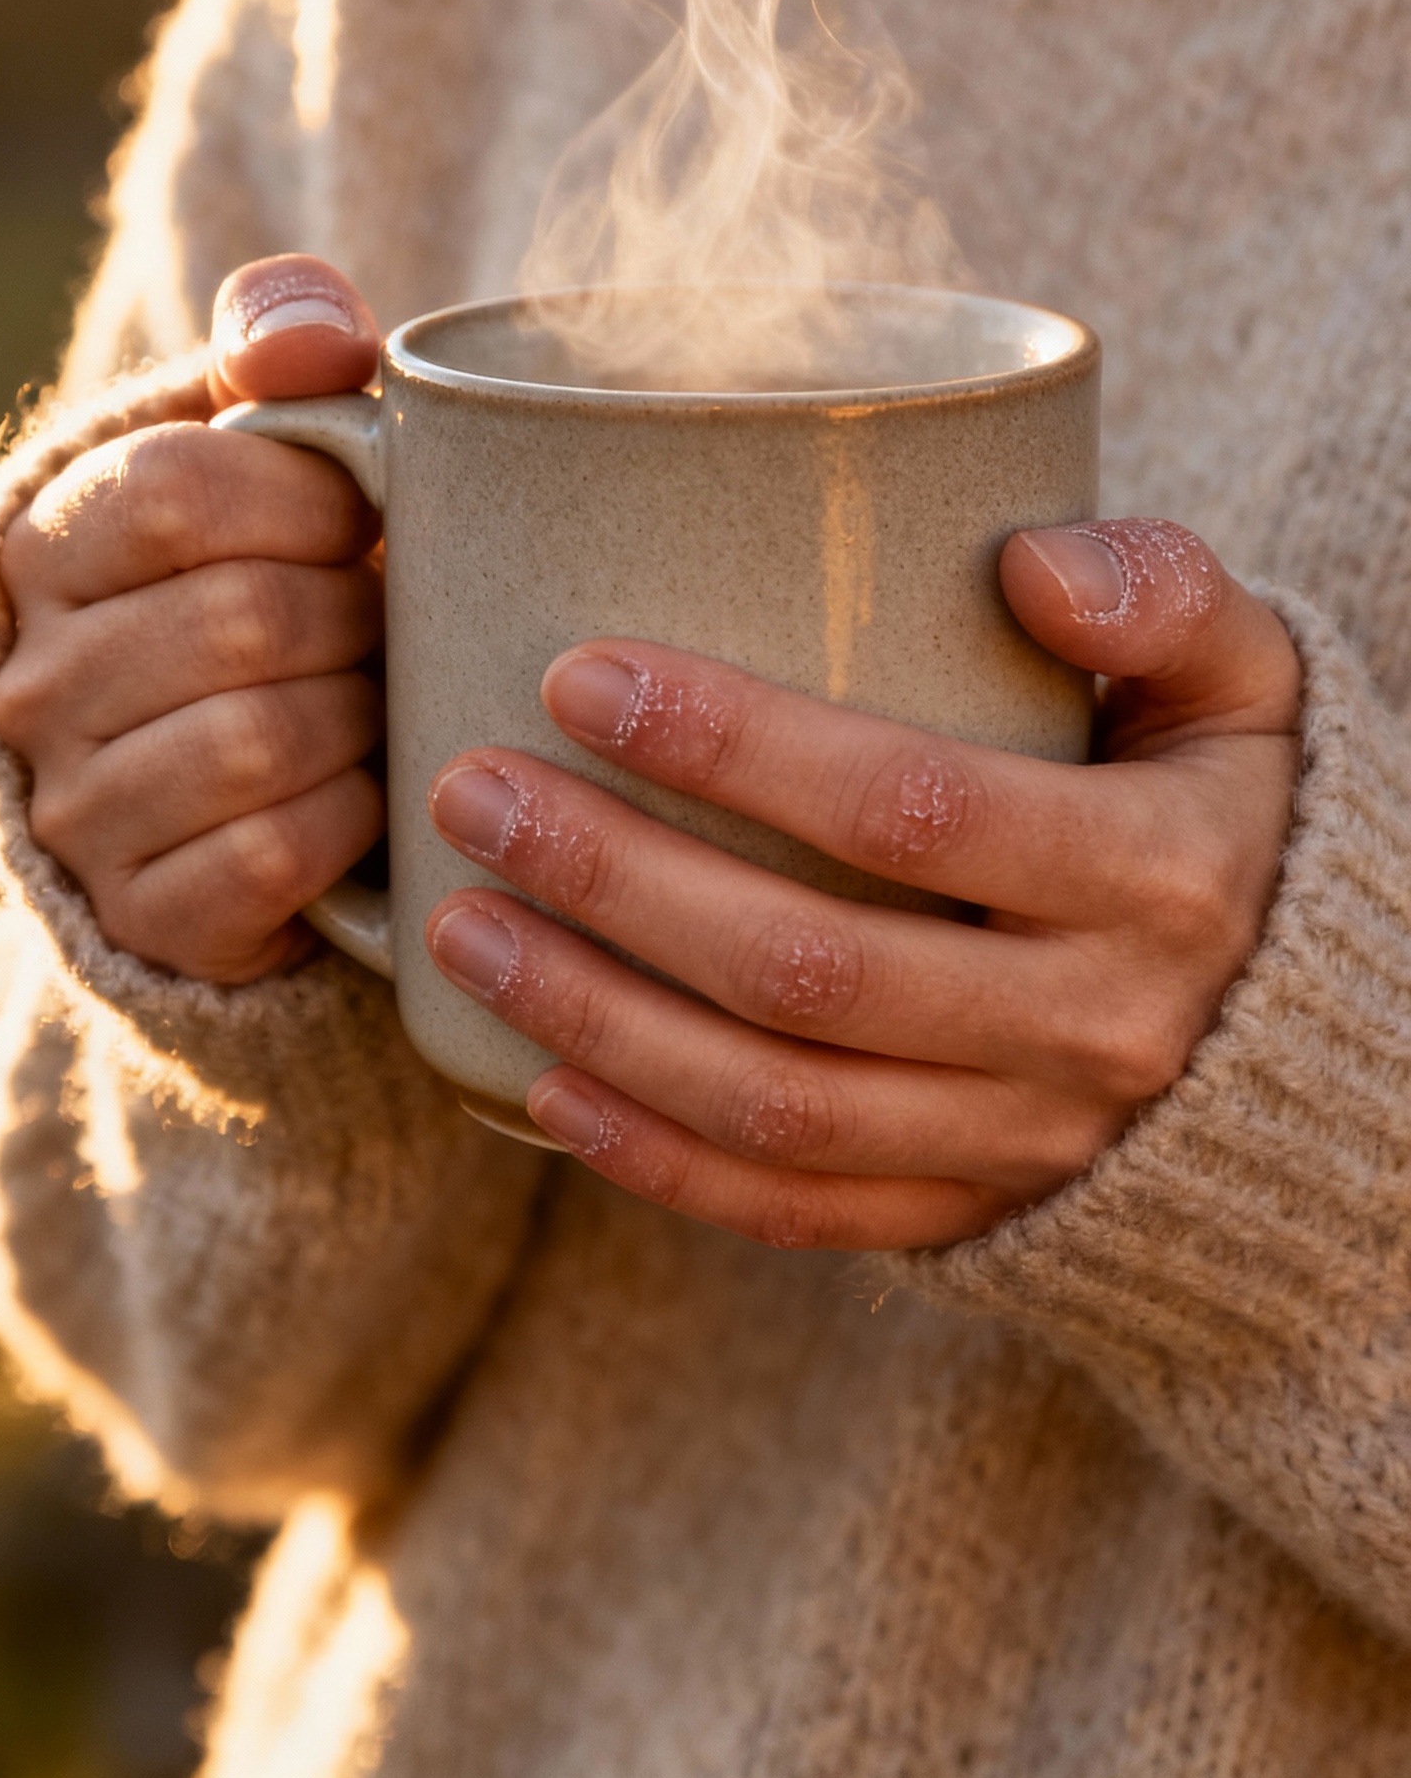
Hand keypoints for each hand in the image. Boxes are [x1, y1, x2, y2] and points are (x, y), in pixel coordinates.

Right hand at [0, 255, 385, 981]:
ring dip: (358, 716)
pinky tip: (366, 789)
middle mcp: (35, 682)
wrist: (249, 770)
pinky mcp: (145, 914)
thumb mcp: (260, 437)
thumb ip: (280, 340)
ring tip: (378, 698)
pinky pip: (271, 855)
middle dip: (354, 613)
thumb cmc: (269, 567)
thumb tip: (317, 347)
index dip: (308, 497)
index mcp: (48, 544)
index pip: (178, 491)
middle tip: (389, 618)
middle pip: (239, 619)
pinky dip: (350, 816)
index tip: (365, 512)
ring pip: (257, 742)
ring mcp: (77, 809)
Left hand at [425, 520, 1300, 1248]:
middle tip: (472, 787)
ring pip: (778, 1105)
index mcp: (1153, 874)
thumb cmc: (1235, 807)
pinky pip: (800, 1213)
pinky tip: (534, 1085)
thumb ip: (1166, 591)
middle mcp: (1093, 1029)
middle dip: (614, 878)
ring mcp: (1030, 1143)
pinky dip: (656, 1160)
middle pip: (809, 968)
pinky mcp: (978, 1217)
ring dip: (596, 1018)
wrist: (1319, 1042)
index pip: (910, 808)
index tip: (581, 674)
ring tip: (457, 925)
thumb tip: (1025, 561)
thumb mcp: (1250, 681)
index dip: (734, 746)